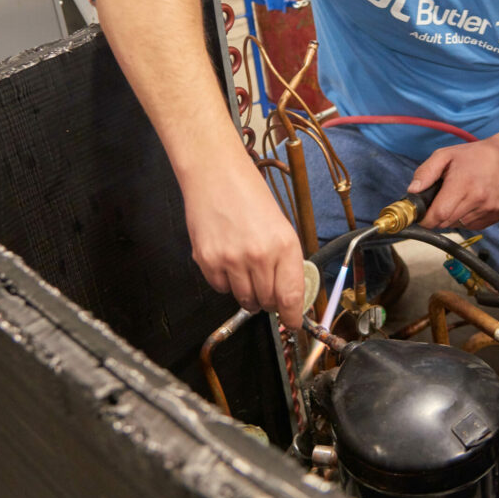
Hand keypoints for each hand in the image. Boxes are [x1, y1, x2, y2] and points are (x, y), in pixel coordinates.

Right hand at [183, 168, 305, 328]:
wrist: (216, 175)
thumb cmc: (249, 196)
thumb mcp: (281, 226)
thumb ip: (285, 262)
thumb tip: (287, 296)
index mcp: (284, 246)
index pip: (291, 297)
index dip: (292, 316)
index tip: (292, 322)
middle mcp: (259, 256)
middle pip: (267, 302)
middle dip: (268, 300)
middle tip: (265, 284)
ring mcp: (231, 260)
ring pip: (243, 299)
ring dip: (247, 292)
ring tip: (244, 267)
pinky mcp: (206, 261)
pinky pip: (220, 288)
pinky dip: (225, 281)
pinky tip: (226, 259)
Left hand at [407, 133, 498, 231]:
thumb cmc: (473, 156)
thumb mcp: (445, 155)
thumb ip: (425, 172)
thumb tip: (412, 191)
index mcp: (463, 184)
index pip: (439, 215)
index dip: (426, 219)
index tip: (422, 215)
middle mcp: (478, 200)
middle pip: (446, 222)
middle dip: (437, 216)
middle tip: (439, 201)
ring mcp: (489, 209)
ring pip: (458, 225)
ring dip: (452, 217)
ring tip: (457, 198)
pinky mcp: (496, 216)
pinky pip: (471, 226)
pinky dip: (465, 218)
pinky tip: (469, 202)